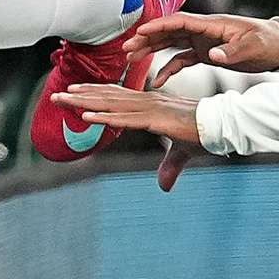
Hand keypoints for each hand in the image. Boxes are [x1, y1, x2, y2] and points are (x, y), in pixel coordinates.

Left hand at [51, 82, 207, 187]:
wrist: (222, 126)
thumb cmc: (203, 133)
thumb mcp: (181, 152)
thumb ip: (169, 166)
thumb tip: (163, 187)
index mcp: (151, 105)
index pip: (117, 97)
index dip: (95, 93)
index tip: (74, 91)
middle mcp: (147, 102)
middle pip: (108, 97)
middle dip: (81, 95)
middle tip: (56, 94)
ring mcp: (149, 109)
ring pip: (110, 104)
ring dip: (84, 102)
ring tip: (63, 99)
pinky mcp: (154, 119)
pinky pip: (124, 118)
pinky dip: (104, 116)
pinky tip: (86, 115)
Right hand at [131, 11, 278, 86]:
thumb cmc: (269, 43)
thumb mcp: (253, 47)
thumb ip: (232, 52)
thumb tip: (214, 56)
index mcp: (212, 25)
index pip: (179, 22)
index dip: (159, 25)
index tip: (140, 31)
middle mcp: (204, 31)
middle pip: (169, 31)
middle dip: (146, 38)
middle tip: (127, 48)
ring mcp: (204, 42)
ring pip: (171, 44)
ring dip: (151, 50)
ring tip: (131, 58)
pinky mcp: (207, 53)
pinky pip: (182, 59)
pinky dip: (169, 68)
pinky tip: (158, 81)